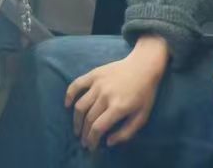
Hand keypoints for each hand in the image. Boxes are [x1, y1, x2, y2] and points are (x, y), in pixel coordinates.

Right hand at [65, 36, 167, 150]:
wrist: (143, 67)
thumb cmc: (145, 94)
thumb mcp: (142, 117)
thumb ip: (126, 132)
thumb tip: (108, 142)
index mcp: (118, 107)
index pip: (98, 127)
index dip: (92, 140)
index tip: (91, 147)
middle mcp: (105, 96)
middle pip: (88, 118)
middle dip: (84, 133)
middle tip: (83, 141)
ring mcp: (97, 84)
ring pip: (80, 105)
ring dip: (76, 120)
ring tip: (77, 129)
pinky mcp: (93, 74)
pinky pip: (76, 85)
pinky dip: (69, 95)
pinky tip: (67, 105)